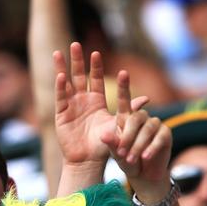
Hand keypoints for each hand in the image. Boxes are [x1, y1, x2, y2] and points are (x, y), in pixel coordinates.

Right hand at [55, 43, 131, 167]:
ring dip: (62, 68)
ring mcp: (70, 107)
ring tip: (58, 52)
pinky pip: (60, 98)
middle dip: (77, 60)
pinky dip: (60, 87)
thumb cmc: (105, 145)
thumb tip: (147, 99)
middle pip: (79, 76)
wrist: (88, 161)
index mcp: (96, 101)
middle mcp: (82, 101)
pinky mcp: (61, 115)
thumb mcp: (119, 125)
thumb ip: (130, 110)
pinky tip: (60, 75)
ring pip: (66, 83)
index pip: (95, 79)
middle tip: (76, 44)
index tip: (96, 53)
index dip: (95, 66)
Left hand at [100, 71, 170, 199]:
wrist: (144, 176)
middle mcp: (142, 118)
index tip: (123, 72)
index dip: (124, 86)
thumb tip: (103, 135)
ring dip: (138, 145)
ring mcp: (156, 125)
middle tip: (121, 153)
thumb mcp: (116, 154)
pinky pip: (160, 137)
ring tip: (131, 159)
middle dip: (128, 136)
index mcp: (127, 119)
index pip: (125, 101)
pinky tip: (146, 157)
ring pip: (148, 128)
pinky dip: (151, 147)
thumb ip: (111, 144)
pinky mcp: (166, 134)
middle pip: (136, 118)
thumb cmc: (127, 162)